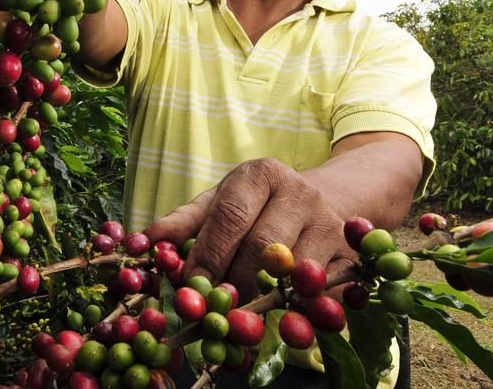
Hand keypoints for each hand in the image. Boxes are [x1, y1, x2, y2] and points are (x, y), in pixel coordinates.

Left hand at [143, 158, 356, 296]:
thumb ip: (182, 223)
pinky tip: (280, 317)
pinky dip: (301, 311)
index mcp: (260, 175)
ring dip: (265, 298)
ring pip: (294, 272)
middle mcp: (299, 192)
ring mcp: (330, 223)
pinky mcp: (350, 255)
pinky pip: (324, 292)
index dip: (208, 254)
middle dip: (233, 281)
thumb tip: (143, 243)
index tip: (189, 284)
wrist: (325, 198)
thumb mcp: (218, 202)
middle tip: (212, 306)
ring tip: (241, 313)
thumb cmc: (257, 205)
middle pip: (262, 246)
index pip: (230, 216)